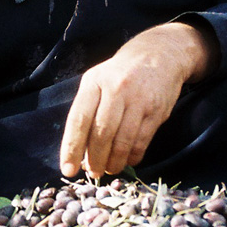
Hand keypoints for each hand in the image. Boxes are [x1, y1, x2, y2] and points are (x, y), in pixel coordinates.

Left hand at [59, 22, 218, 179]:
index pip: (79, 119)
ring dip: (114, 162)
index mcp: (94, 82)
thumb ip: (87, 111)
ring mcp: (138, 100)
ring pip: (122, 141)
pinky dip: (132, 156)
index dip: (71, 147)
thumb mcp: (97, 80)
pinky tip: (127, 160)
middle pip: (101, 133)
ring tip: (109, 170)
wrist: (159, 54)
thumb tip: (79, 152)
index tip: (68, 169)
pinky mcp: (156, 111)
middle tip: (92, 173)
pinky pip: (141, 141)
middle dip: (94, 159)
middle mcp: (116, 89)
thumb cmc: (119, 74)